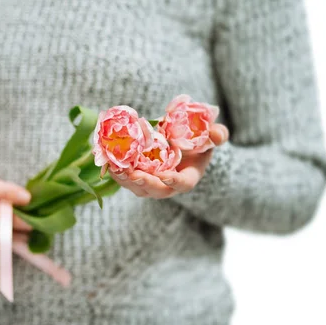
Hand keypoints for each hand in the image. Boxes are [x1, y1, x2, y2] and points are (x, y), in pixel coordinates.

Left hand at [109, 124, 228, 198]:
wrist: (179, 143)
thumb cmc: (198, 141)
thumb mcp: (211, 136)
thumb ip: (217, 134)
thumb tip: (217, 134)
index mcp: (188, 177)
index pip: (183, 185)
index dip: (174, 181)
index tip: (165, 175)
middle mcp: (168, 185)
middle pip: (156, 190)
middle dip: (145, 183)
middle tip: (134, 174)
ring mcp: (151, 184)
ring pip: (137, 188)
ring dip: (125, 180)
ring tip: (116, 168)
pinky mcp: (137, 178)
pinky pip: (125, 179)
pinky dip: (116, 171)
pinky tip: (108, 162)